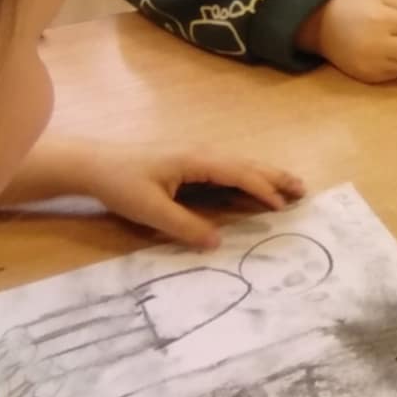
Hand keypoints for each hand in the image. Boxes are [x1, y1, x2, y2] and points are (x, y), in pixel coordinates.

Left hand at [16, 138, 302, 249]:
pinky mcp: (188, 163)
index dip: (262, 189)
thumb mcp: (150, 210)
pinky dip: (247, 178)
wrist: (92, 164)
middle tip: (304, 191)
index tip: (282, 205)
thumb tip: (217, 243)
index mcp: (196, 160)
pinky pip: (227, 170)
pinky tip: (253, 187)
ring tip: (289, 187)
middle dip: (275, 177)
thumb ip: (184, 226)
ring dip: (264, 176)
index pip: (238, 173)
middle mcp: (200, 154)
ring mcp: (195, 157)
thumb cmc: (120, 184)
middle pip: (246, 164)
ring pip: (239, 165)